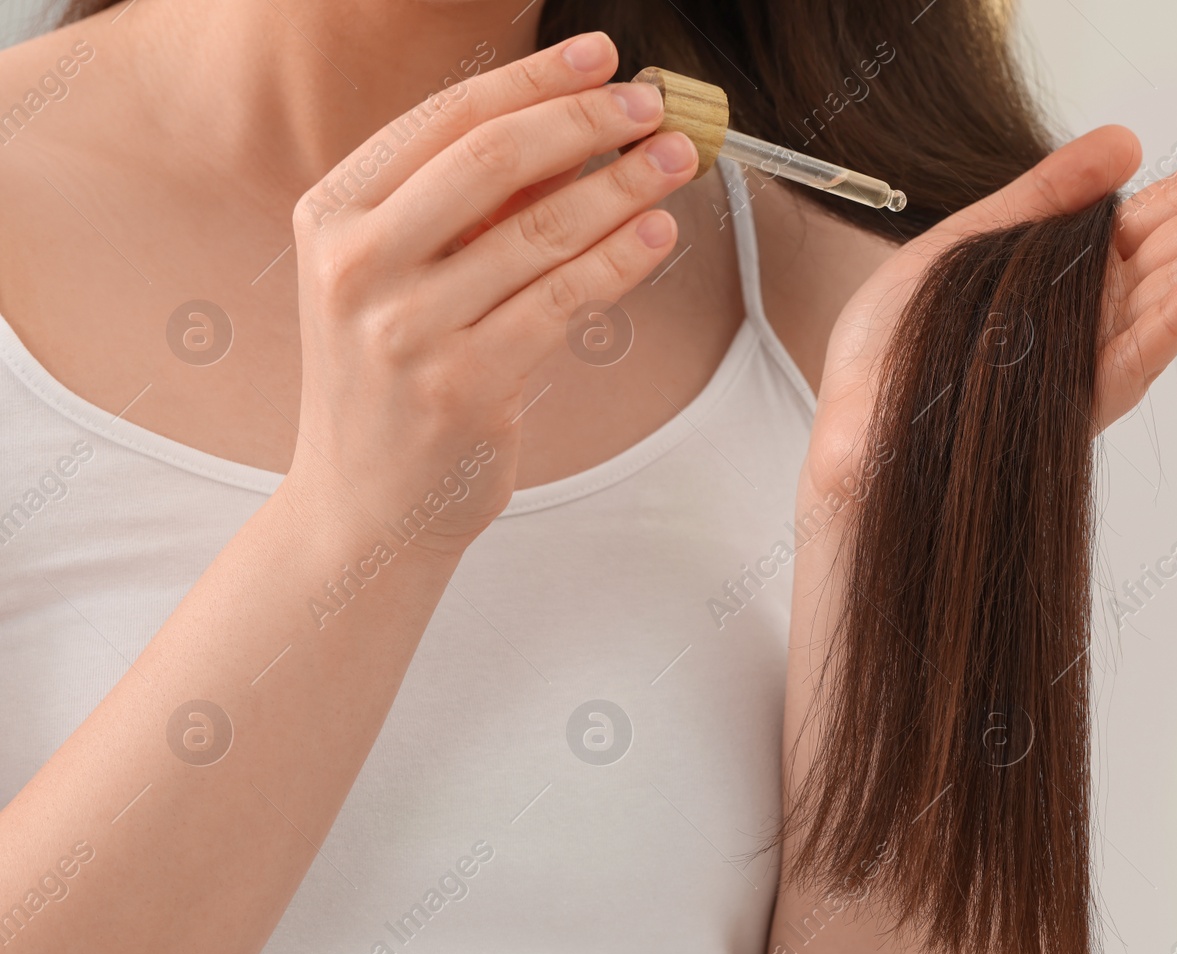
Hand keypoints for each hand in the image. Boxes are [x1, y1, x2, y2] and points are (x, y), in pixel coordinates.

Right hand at [282, 32, 699, 552]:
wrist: (364, 507)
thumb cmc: (392, 382)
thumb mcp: (397, 279)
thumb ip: (464, 208)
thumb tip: (571, 130)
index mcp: (333, 215)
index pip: (445, 120)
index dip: (533, 80)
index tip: (600, 57)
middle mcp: (356, 264)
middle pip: (491, 160)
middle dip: (585, 122)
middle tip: (652, 107)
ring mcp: (405, 328)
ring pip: (539, 231)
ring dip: (622, 186)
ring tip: (676, 162)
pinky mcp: (462, 386)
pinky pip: (563, 302)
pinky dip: (620, 259)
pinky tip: (657, 232)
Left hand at [806, 113, 1176, 496]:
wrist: (859, 424)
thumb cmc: (904, 344)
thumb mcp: (973, 238)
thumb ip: (1048, 193)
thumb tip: (1127, 141)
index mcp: (1082, 268)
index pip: (1172, 206)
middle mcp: (1104, 311)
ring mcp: (1099, 353)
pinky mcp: (1082, 396)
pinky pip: (1141, 349)